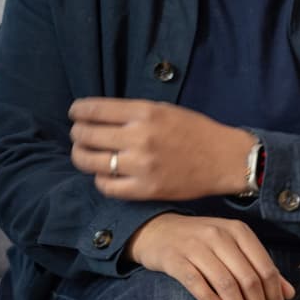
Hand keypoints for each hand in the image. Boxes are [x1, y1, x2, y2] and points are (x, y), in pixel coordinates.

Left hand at [69, 98, 253, 200]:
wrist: (225, 160)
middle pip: (85, 135)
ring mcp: (141, 165)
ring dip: (81, 156)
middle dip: (77, 134)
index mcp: (144, 113)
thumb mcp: (162, 109)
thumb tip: (94, 114)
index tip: (75, 114)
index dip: (77, 111)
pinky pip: (106, 186)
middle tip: (80, 135)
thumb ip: (130, 112)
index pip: (93, 110)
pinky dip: (100, 179)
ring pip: (89, 161)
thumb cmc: (193, 131)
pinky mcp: (146, 189)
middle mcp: (140, 138)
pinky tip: (105, 173)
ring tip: (86, 154)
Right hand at [127, 214, 296, 299]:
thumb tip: (289, 294)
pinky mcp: (174, 257)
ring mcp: (195, 245)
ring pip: (225, 284)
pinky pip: (195, 281)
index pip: (266, 269)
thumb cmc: (200, 242)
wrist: (156, 230)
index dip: (274, 299)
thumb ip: (260, 267)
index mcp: (238, 232)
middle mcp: (219, 235)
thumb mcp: (232, 247)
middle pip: (248, 279)